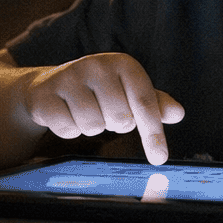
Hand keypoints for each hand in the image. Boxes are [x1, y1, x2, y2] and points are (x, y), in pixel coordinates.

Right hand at [20, 52, 184, 164]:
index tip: (160, 159)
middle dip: (116, 125)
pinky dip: (70, 131)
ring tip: (87, 112)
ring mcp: (68, 78)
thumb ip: (155, 103)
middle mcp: (97, 65)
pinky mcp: (45, 95)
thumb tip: (177, 113)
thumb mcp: (130, 91)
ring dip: (93, 128)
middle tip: (106, 113)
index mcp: (124, 64)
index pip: (145, 103)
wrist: (51, 84)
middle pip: (120, 119)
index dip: (154, 133)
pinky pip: (68, 130)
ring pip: (93, 126)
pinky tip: (66, 115)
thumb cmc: (101, 90)